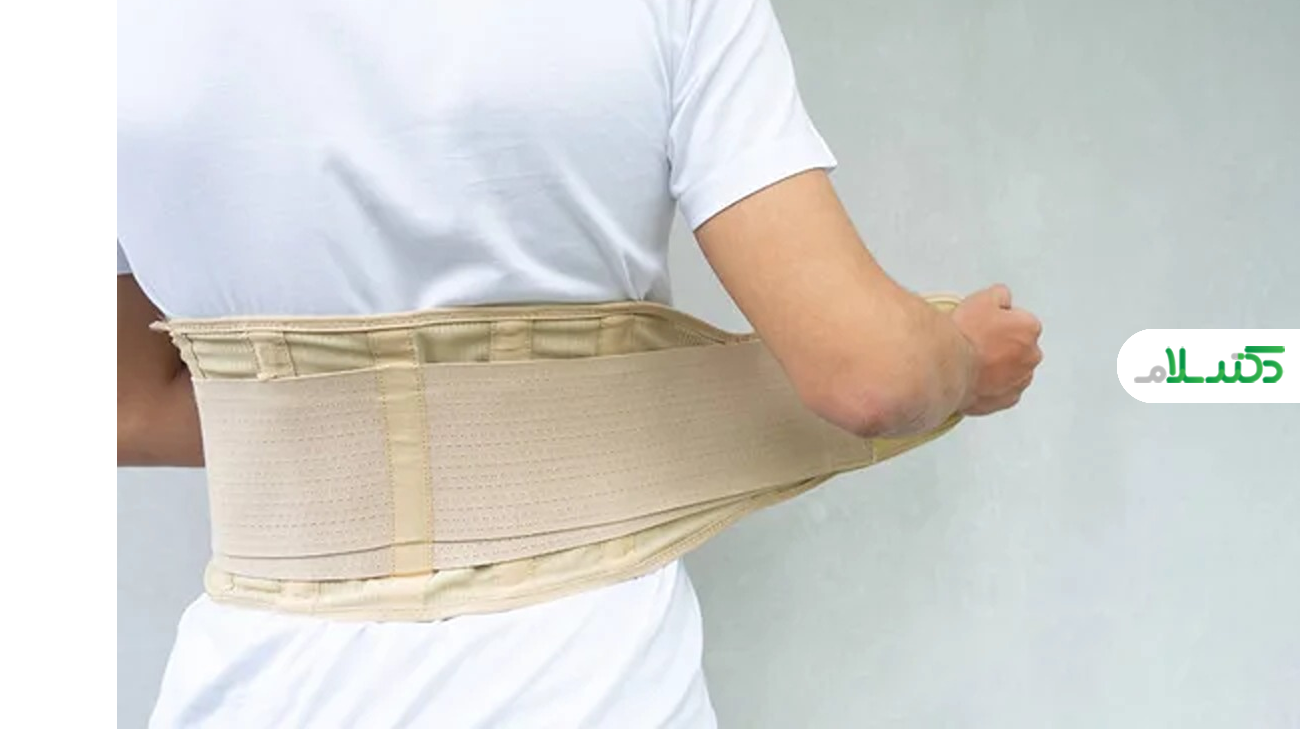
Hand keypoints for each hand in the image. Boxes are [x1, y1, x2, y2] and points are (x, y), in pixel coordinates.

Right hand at [949, 284, 1042, 415]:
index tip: (985, 323)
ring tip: (974, 361)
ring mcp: (1019, 380)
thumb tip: (1002, 299)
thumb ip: (1000, 295)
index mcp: (1029, 328)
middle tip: (978, 342)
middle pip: (1020, 346)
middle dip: (1004, 345)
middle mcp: (1031, 356)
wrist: (949, 365)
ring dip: (1000, 366)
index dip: (1001, 320)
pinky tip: (975, 377)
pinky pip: (1002, 390)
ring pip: (1013, 370)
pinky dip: (992, 386)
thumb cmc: (965, 334)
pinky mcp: (1006, 400)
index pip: (1020, 320)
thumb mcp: (982, 298)